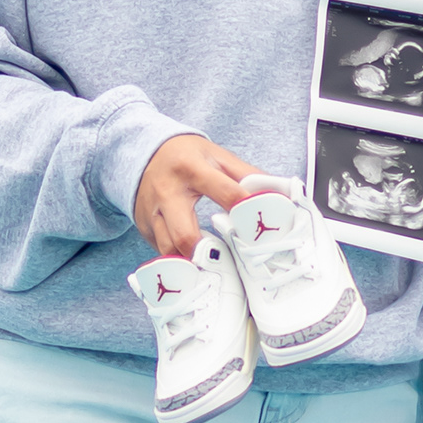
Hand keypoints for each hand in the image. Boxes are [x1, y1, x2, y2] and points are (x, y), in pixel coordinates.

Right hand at [134, 132, 262, 257]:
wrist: (144, 152)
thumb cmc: (187, 156)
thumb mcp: (217, 156)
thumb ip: (247, 174)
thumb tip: (278, 192)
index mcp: (192, 169)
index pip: (224, 192)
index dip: (245, 211)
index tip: (259, 229)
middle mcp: (168, 193)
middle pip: (184, 234)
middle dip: (205, 253)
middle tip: (226, 263)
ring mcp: (151, 213)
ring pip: (168, 250)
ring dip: (190, 263)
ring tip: (210, 269)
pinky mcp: (144, 228)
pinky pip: (161, 251)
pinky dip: (178, 259)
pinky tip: (193, 265)